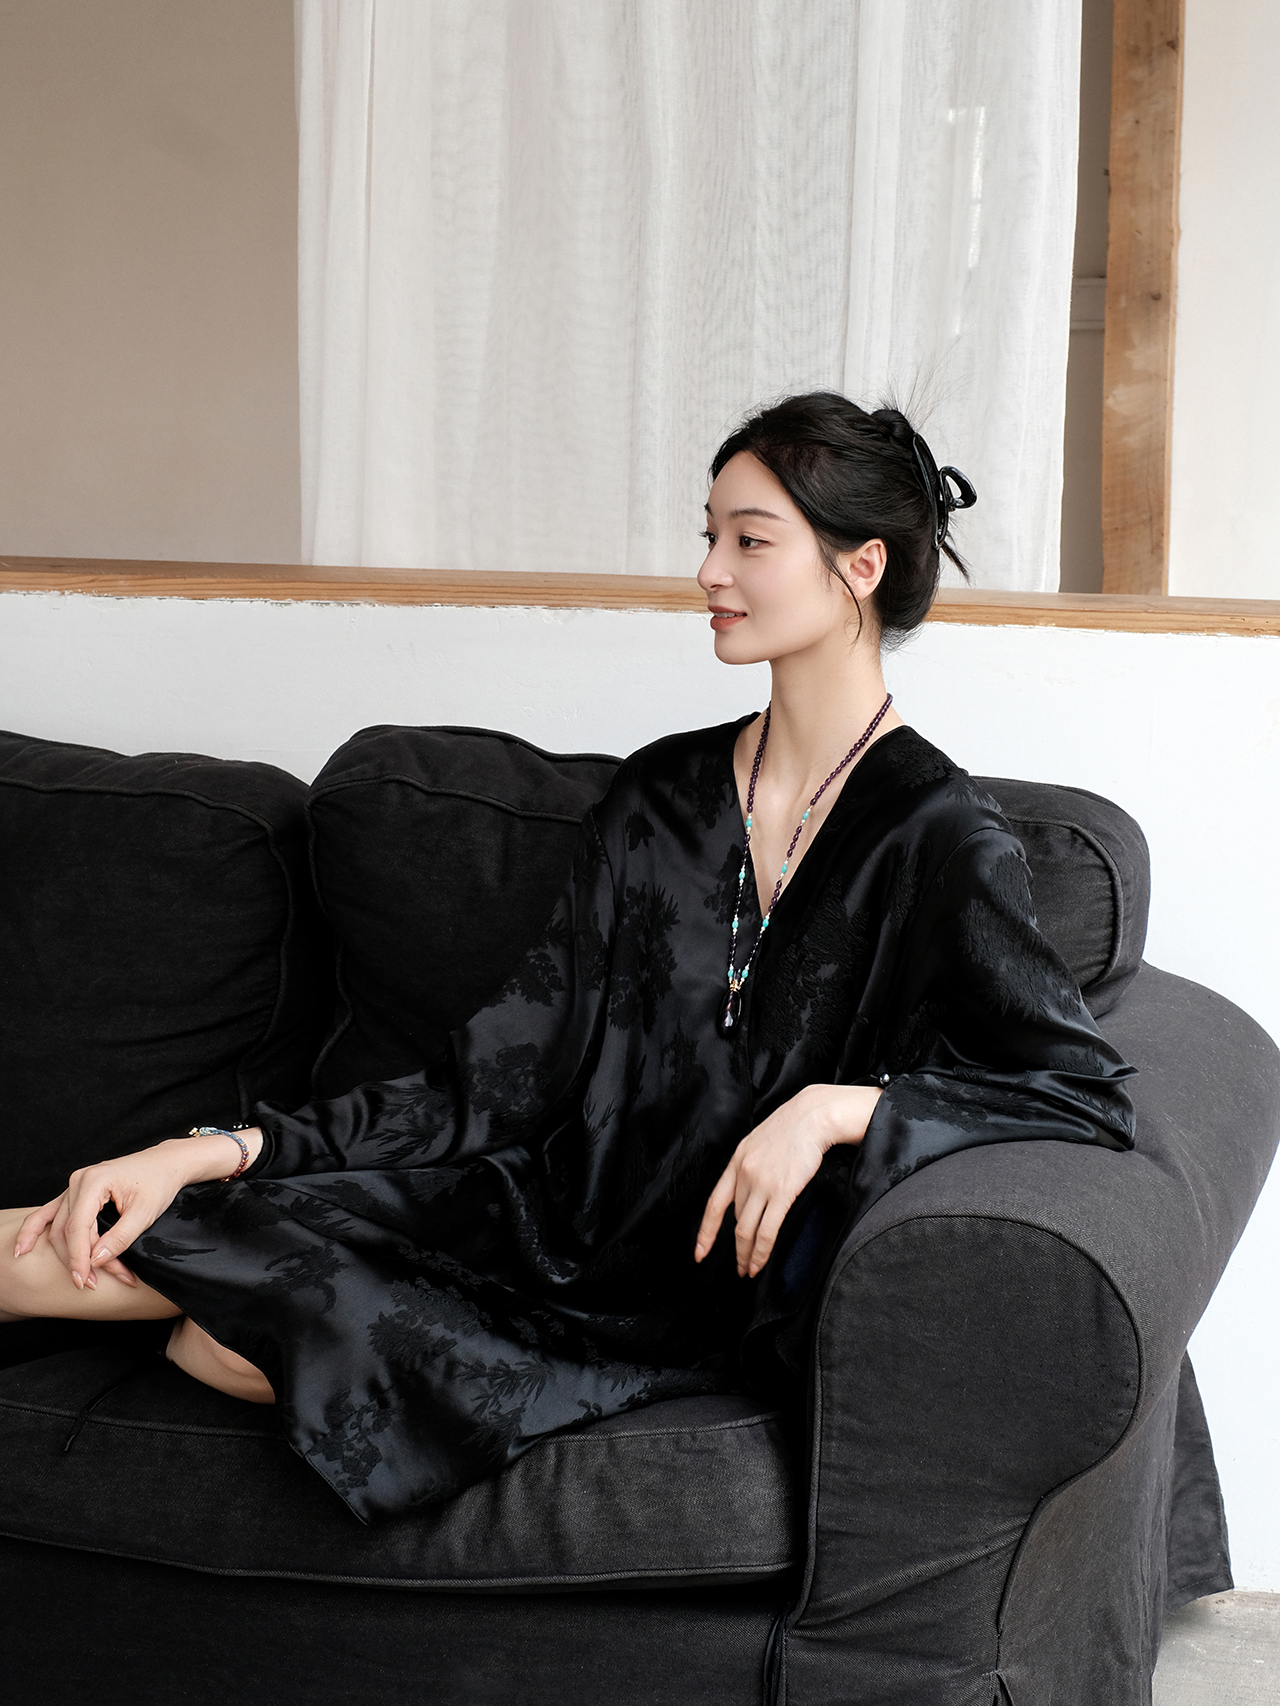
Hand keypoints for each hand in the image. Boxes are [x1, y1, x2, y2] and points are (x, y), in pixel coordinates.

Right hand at [13, 1128, 261, 1291]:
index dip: (79, 1258)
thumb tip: (94, 1261)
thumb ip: (120, 1238)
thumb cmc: (159, 1183)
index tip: (86, 1281)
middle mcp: (79, 1180)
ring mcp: (75, 1185)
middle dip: (79, 1260)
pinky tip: (22, 1249)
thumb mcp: (145, 1213)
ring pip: (60, 1227)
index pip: (78, 1228)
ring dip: (70, 1255)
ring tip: (84, 1278)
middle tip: (95, 1284)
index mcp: (94, 1181)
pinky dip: (36, 1231)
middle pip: (67, 1230)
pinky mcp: (76, 1192)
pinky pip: (50, 1213)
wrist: (166, 1164)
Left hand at [694, 1085, 881, 1278]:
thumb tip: (751, 1191)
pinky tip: (759, 1262)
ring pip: (747, 1230)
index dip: (706, 1231)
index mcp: (737, 1161)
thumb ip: (751, 1166)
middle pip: (736, 1220)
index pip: (714, 1203)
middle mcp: (744, 1174)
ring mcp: (761, 1184)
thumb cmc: (793, 1127)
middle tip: (738, 1268)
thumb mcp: (760, 1142)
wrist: (813, 1115)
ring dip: (747, 1255)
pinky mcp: (781, 1192)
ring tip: (749, 1271)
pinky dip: (761, 1251)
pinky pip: (767, 1230)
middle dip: (736, 1248)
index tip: (700, 1252)